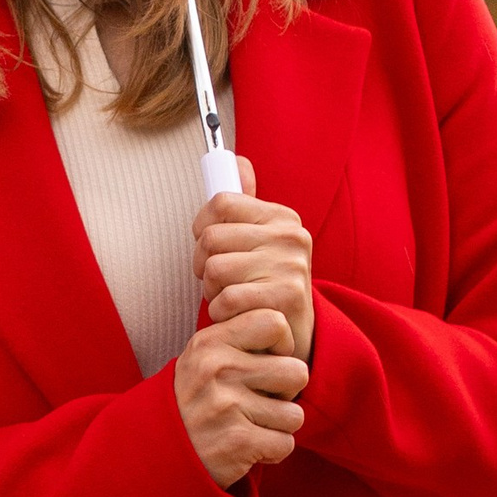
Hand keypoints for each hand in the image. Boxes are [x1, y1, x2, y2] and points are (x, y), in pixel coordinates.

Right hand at [175, 306, 306, 485]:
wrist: (160, 449)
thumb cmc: (195, 399)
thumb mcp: (204, 357)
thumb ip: (240, 337)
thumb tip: (286, 324)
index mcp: (210, 342)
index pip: (275, 322)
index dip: (283, 344)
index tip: (268, 360)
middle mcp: (217, 369)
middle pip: (297, 372)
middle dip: (287, 392)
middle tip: (262, 400)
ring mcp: (226, 406)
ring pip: (295, 414)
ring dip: (279, 425)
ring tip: (252, 424)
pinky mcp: (237, 441)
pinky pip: (286, 444)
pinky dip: (272, 450)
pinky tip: (249, 446)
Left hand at [193, 158, 315, 365]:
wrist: (295, 336)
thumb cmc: (265, 287)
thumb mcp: (259, 243)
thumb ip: (245, 206)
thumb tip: (237, 160)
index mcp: (281, 218)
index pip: (220, 202)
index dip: (201, 227)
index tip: (209, 247)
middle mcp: (291, 236)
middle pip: (211, 238)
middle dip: (202, 266)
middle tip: (218, 282)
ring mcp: (291, 265)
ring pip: (214, 269)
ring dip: (211, 291)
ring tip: (231, 298)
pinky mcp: (287, 296)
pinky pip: (226, 298)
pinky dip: (221, 312)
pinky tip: (237, 315)